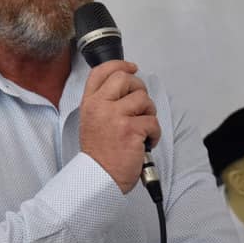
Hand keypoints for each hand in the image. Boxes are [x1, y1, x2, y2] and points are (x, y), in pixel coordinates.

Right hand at [78, 60, 159, 193]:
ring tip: (141, 129)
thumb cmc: (99, 154)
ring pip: (143, 99)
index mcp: (90, 103)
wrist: (98, 178)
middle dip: (139, 89)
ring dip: (149, 114)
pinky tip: (145, 142)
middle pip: (126, 78)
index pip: (102, 71)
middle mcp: (100, 106)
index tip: (132, 67)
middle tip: (140, 106)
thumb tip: (126, 86)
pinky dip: (154, 133)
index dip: (120, 64)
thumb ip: (104, 102)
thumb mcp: (91, 121)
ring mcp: (115, 116)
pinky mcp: (130, 129)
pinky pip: (152, 121)